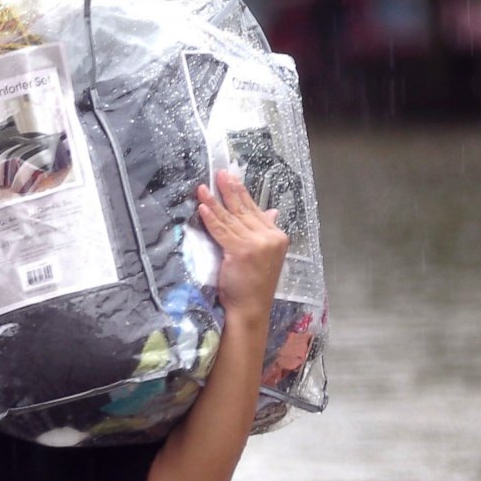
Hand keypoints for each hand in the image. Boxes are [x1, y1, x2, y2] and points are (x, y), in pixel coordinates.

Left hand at [196, 166, 289, 322]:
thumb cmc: (254, 283)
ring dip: (215, 201)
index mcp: (277, 236)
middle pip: (244, 209)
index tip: (231, 177)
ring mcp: (256, 244)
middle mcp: (269, 237)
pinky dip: (211, 217)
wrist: (251, 308)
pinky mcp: (240, 251)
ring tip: (204, 187)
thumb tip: (272, 211)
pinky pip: (222, 230)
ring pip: (230, 218)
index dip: (241, 193)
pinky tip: (203, 206)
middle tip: (219, 173)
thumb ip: (266, 231)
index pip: (255, 209)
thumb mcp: (265, 254)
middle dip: (229, 189)